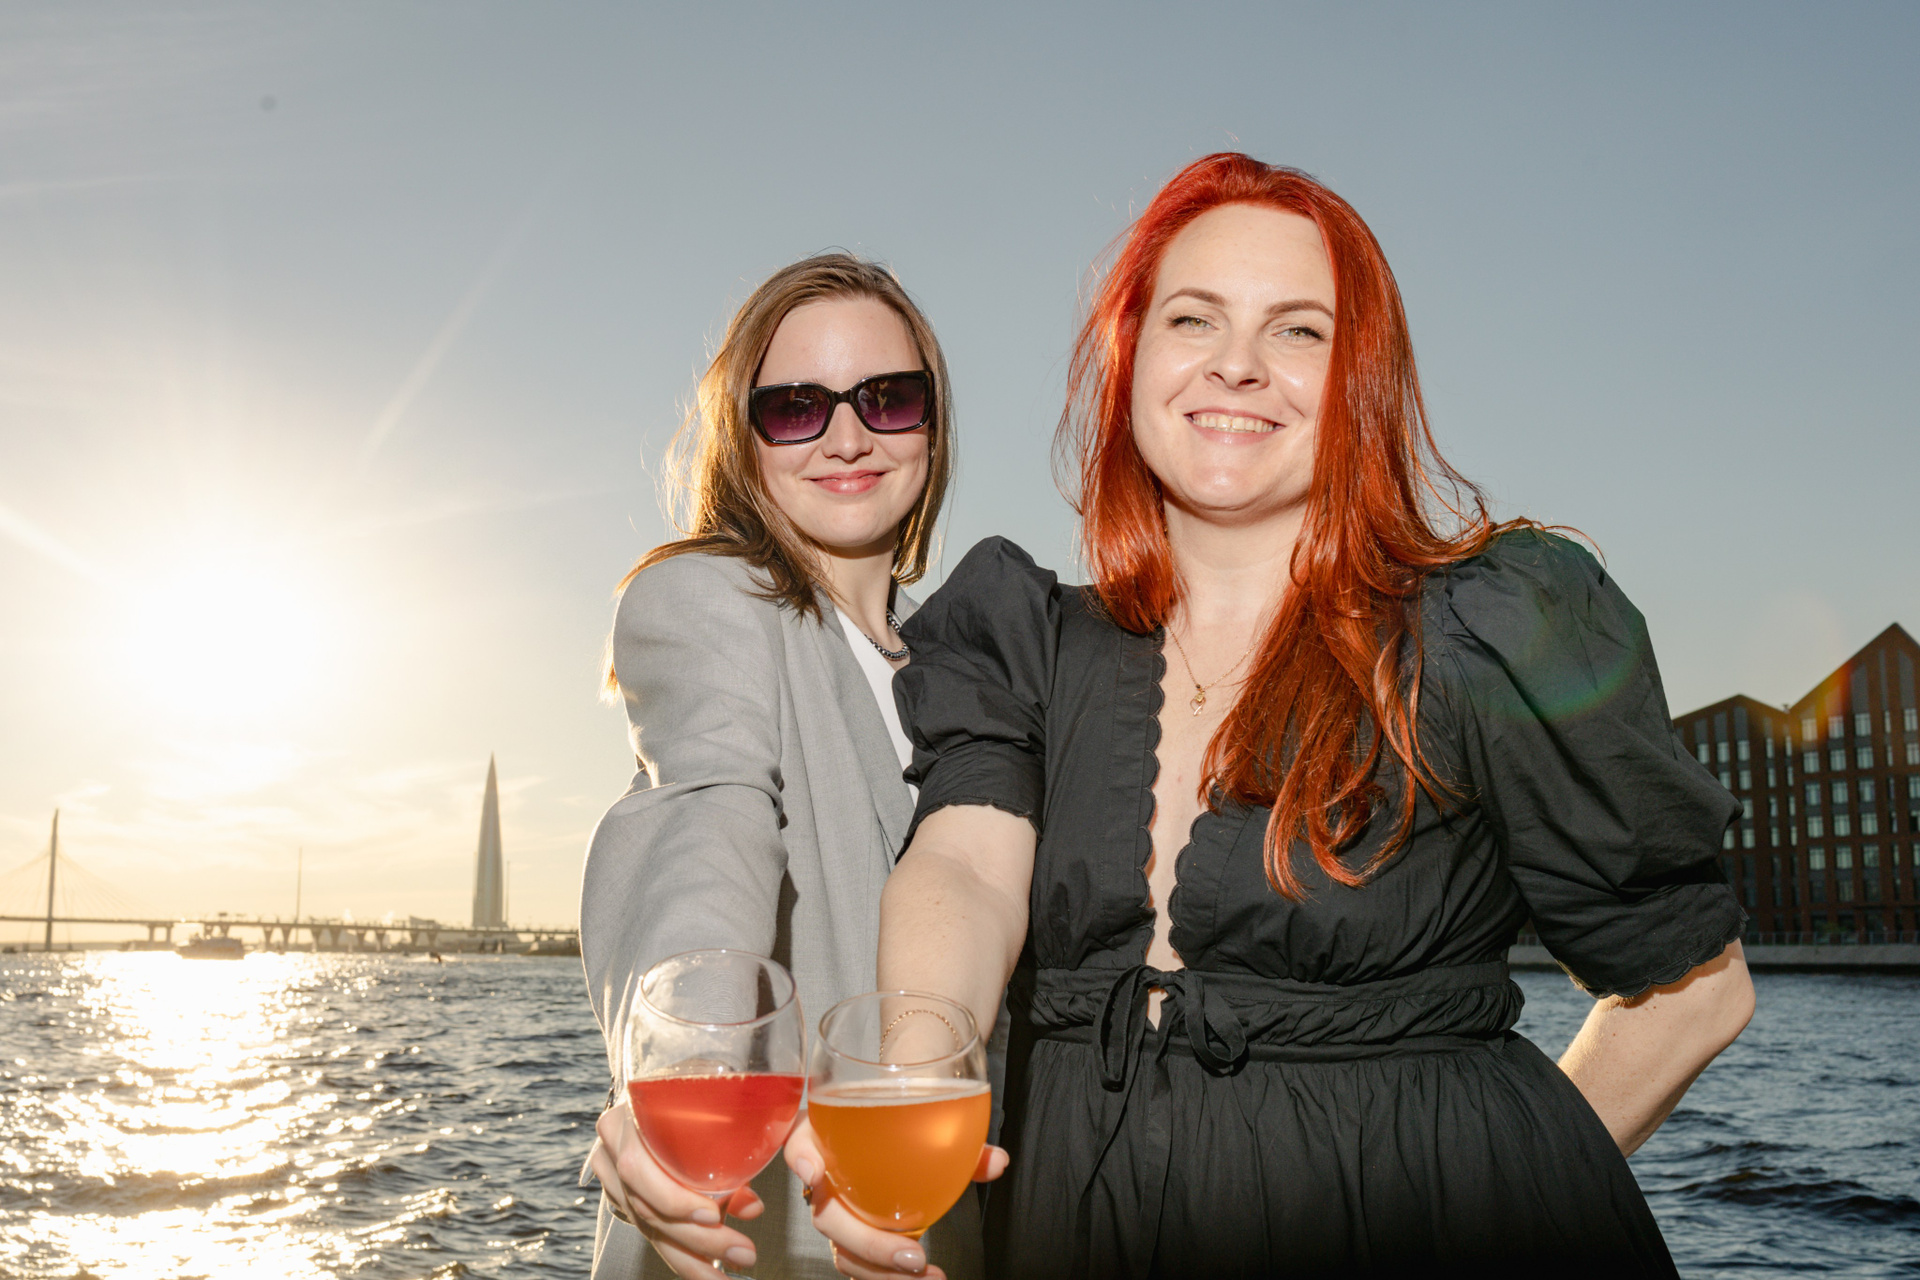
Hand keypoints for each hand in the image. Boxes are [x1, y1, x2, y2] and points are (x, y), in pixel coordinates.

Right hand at [589, 1099, 765, 1277]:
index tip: (713, 1215)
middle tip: (743, 1252)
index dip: (673, 1198)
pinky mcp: (625, 1197)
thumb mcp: (719, 1097)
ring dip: (692, 1257)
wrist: (674, 1088)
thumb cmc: (702, 1087)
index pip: (638, 1167)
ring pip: (649, 1228)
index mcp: (626, 1115)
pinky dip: (682, 1253)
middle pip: (647, 1207)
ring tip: (729, 1274)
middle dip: (698, 1240)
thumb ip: (740, 1144)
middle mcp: (612, 1149)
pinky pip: (652, 1232)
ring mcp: (614, 1176)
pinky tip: (708, 1268)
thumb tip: (751, 1208)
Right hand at [783, 1117, 1007, 1278]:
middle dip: (867, 1241)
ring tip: (924, 1275)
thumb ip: (961, 1141)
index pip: (799, 1140)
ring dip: (879, 1271)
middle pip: (826, 1215)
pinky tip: (923, 1279)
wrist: (894, 1125)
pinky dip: (886, 1276)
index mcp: (829, 1136)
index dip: (801, 1156)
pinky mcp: (854, 1237)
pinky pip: (859, 1263)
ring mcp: (837, 1212)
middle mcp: (825, 1177)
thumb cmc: (901, 1120)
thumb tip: (997, 1162)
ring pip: (842, 1250)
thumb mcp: (928, 1120)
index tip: (816, 1172)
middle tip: (913, 1253)